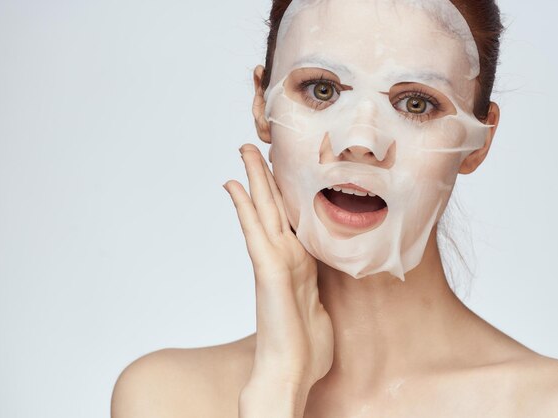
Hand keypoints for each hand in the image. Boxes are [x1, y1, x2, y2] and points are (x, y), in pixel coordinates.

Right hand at [224, 144, 333, 392]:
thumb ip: (320, 288)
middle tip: (252, 147)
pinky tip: (233, 184)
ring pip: (263, 209)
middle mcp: (284, 257)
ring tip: (244, 152)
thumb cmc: (306, 348)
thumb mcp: (322, 307)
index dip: (284, 192)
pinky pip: (254, 229)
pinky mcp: (267, 269)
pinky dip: (243, 205)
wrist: (290, 373)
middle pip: (272, 207)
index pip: (289, 219)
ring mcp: (274, 261)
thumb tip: (324, 287)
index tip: (281, 169)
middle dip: (263, 176)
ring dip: (253, 179)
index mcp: (299, 263)